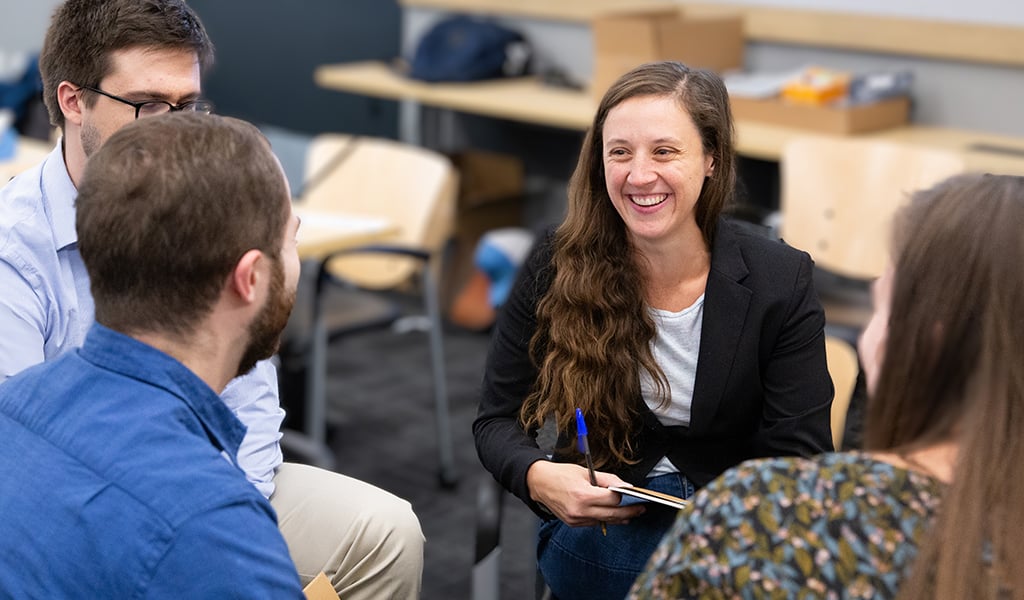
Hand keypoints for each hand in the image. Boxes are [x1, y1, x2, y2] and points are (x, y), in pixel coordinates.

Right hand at [526, 460, 644, 526]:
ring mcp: (575, 519)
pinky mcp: (573, 523)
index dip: (627, 499)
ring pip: (604, 521)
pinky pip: (594, 522)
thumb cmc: (561, 474)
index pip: (613, 500)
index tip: (637, 498)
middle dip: (629, 512)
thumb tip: (626, 487)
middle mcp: (579, 510)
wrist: (539, 483)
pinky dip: (603, 518)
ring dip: (618, 517)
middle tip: (640, 509)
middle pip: (612, 515)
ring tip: (630, 513)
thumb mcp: (586, 472)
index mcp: (583, 495)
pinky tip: (610, 513)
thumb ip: (608, 480)